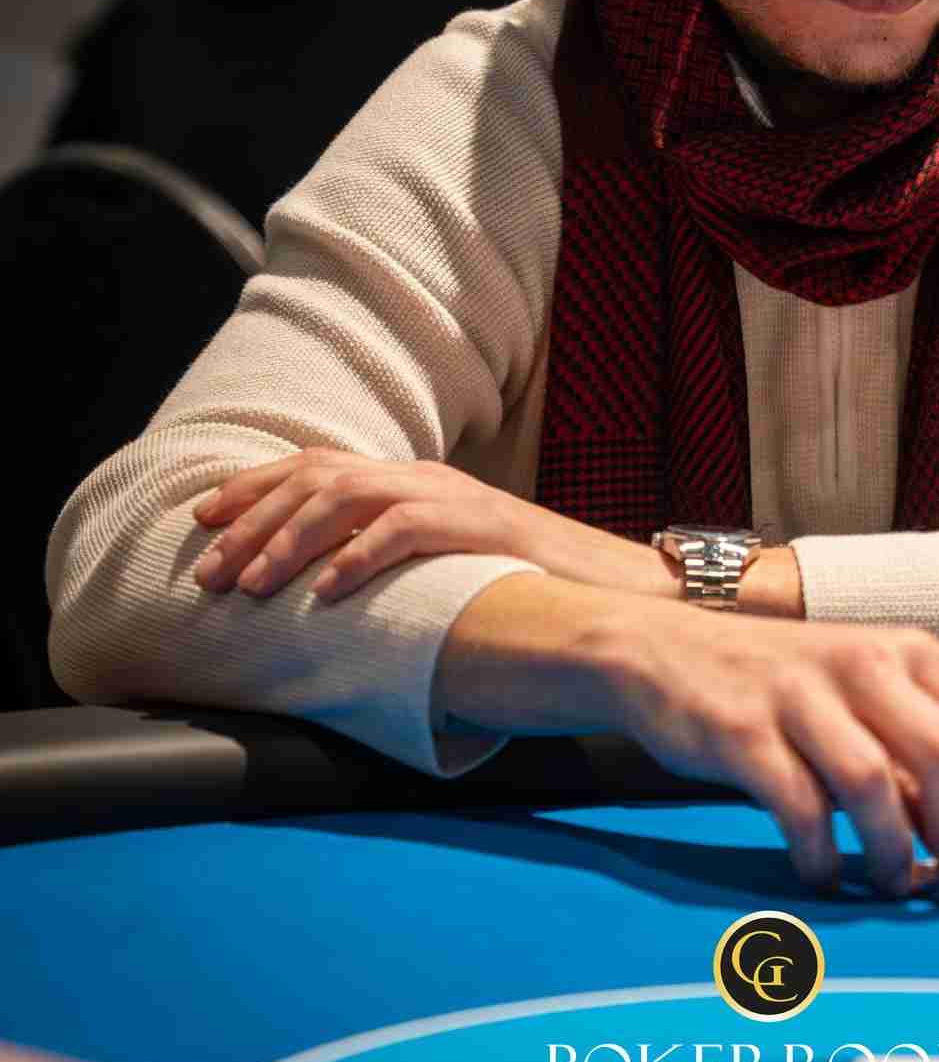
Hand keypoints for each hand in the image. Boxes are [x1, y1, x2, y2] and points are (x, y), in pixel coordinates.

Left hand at [191, 450, 667, 600]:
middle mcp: (424, 476)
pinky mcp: (481, 525)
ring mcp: (453, 496)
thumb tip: (322, 596)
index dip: (255, 486)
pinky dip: (360, 556)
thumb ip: (390, 564)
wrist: (611, 586)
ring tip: (252, 584)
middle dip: (254, 521)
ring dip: (290, 540)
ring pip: (350, 496)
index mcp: (411, 481)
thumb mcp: (441, 567)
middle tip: (211, 570)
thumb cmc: (522, 586)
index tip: (204, 519)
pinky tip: (328, 589)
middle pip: (319, 477)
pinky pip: (406, 529)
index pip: (318, 464)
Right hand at [602, 603, 938, 908]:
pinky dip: (821, 856)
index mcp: (912, 653)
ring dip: (895, 854)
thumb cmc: (784, 690)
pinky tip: (823, 875)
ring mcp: (801, 692)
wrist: (664, 652)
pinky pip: (799, 807)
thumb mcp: (867, 704)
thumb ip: (923, 767)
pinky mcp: (744, 728)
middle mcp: (865, 662)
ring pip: (875, 785)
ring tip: (894, 885)